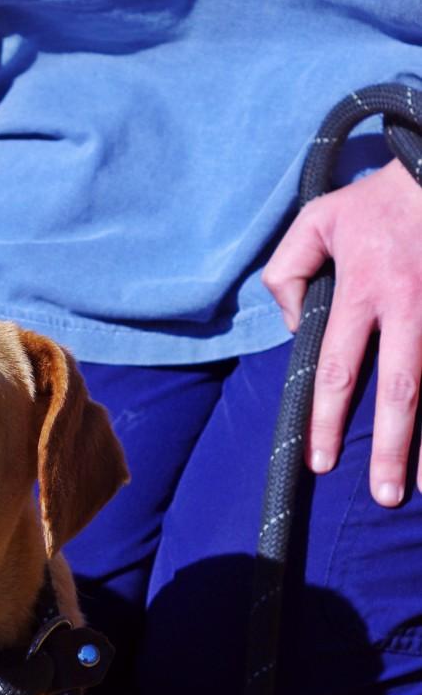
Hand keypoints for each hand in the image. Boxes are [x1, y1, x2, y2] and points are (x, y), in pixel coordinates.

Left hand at [263, 158, 421, 506]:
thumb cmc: (378, 199)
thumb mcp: (315, 222)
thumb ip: (286, 273)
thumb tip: (293, 327)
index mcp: (365, 290)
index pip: (338, 369)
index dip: (326, 419)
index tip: (320, 463)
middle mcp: (411, 306)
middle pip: (403, 390)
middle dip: (392, 447)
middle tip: (384, 496)